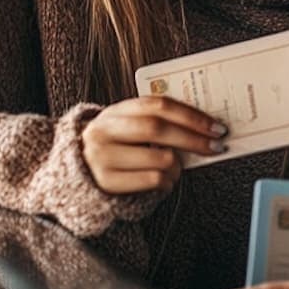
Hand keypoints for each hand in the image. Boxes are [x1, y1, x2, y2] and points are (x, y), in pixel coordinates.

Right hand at [81, 95, 227, 193]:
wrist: (72, 177)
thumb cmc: (113, 150)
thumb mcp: (126, 129)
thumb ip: (154, 123)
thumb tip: (202, 127)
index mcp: (115, 112)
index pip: (158, 105)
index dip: (190, 114)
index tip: (216, 125)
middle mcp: (105, 131)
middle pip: (159, 129)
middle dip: (194, 138)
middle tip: (217, 145)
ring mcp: (103, 157)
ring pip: (160, 158)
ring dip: (179, 166)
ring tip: (178, 169)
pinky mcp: (105, 182)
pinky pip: (152, 181)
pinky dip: (168, 183)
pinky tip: (165, 182)